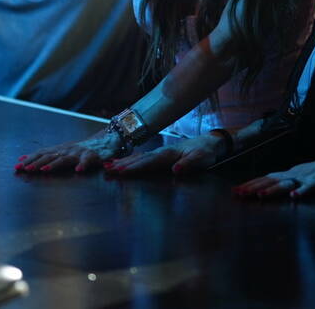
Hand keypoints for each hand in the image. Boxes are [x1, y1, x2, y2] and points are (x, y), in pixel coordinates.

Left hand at [15, 127, 124, 173]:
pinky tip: (78, 171)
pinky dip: (82, 165)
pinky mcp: (91, 156)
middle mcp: (67, 149)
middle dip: (37, 163)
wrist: (105, 140)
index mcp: (59, 149)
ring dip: (55, 164)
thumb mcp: (62, 150)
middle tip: (26, 169)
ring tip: (45, 170)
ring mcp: (78, 152)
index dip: (29, 159)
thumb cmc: (81, 148)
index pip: (41, 153)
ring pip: (65, 158)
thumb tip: (22, 158)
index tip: (17, 166)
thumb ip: (45, 154)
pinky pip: (86, 161)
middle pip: (50, 156)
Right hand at [105, 133, 224, 177]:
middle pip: (138, 159)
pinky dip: (129, 161)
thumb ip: (189, 164)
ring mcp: (158, 153)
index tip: (121, 172)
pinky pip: (140, 159)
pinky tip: (119, 163)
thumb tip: (175, 170)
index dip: (135, 167)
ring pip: (137, 158)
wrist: (208, 143)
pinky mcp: (158, 156)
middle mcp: (160, 153)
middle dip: (122, 165)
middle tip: (106, 171)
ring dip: (122, 163)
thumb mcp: (202, 159)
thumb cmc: (205, 152)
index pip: (149, 162)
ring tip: (107, 167)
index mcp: (168, 154)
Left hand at [233, 152, 314, 198]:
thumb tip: (273, 190)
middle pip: (272, 180)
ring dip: (273, 190)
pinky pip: (311, 187)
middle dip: (254, 187)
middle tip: (239, 194)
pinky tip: (294, 196)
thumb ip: (290, 183)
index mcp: (291, 173)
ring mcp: (308, 177)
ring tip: (260, 196)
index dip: (251, 184)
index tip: (235, 190)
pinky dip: (302, 191)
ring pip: (287, 183)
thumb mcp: (304, 177)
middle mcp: (296, 173)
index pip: (266, 178)